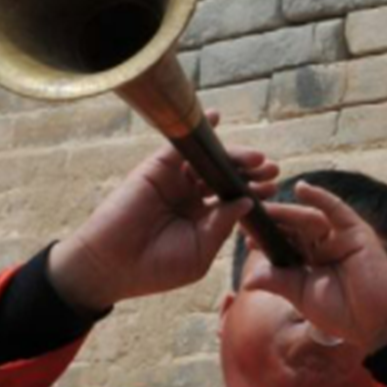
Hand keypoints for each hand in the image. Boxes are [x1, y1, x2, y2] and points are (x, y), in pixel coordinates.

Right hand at [49, 114, 276, 313]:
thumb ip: (223, 225)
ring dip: (235, 155)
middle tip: (273, 170)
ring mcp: (174, 181)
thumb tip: (248, 200)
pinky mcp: (155, 169)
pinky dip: (197, 131)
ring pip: (210, 160)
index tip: (274, 189)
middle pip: (227, 175)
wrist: (112, 267)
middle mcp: (191, 196)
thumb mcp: (200, 251)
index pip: (235, 198)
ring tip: (258, 160)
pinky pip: (179, 145)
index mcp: (204, 217)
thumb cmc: (157, 268)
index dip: (255, 191)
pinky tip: (215, 117)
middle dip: (251, 171)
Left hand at [241, 182, 386, 355]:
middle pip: (294, 227)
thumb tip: (247, 278)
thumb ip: (278, 281)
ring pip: (309, 218)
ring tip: (266, 206)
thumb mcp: (302, 295)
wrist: (376, 322)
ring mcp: (340, 237)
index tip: (244, 234)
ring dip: (287, 211)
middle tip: (248, 212)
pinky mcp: (356, 232)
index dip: (264, 238)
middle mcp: (324, 246)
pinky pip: (336, 210)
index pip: (284, 243)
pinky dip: (320, 197)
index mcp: (310, 262)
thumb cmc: (341, 313)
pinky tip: (302, 188)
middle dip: (272, 221)